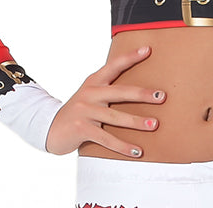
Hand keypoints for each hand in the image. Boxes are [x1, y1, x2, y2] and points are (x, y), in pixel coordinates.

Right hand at [45, 45, 164, 156]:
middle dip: (142, 94)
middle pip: (120, 92)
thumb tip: (137, 94)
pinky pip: (107, 139)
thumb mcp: (90, 97)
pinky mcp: (82, 129)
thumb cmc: (78, 114)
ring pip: (115, 117)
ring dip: (137, 122)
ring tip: (155, 125)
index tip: (148, 50)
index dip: (130, 57)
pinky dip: (123, 146)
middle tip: (161, 96)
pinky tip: (137, 152)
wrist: (50, 129)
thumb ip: (107, 92)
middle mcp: (90, 93)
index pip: (114, 66)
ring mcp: (85, 111)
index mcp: (94, 82)